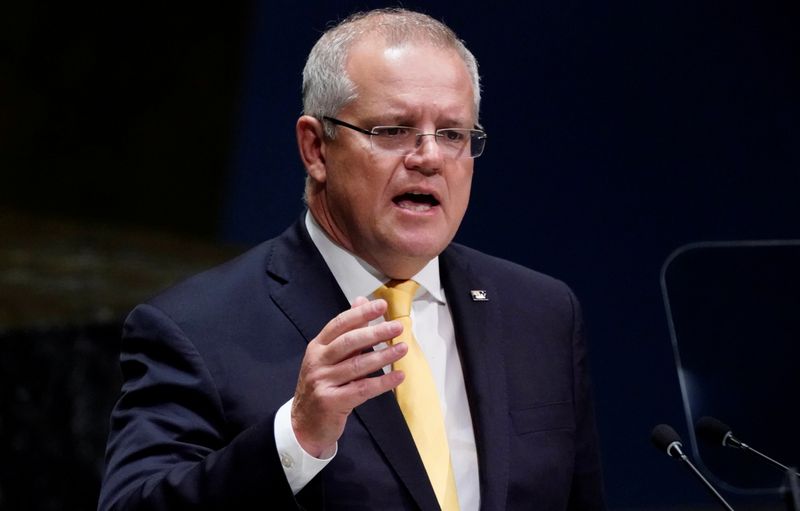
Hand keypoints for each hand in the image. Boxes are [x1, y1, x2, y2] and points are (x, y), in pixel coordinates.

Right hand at [291, 297, 407, 456]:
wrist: (303, 424)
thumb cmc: (322, 386)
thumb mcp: (329, 357)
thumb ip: (347, 331)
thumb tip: (361, 301)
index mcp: (317, 347)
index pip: (339, 324)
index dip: (360, 313)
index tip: (381, 305)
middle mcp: (317, 362)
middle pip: (349, 342)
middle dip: (375, 333)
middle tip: (397, 327)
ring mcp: (322, 382)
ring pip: (357, 365)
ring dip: (383, 356)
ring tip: (403, 349)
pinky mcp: (331, 402)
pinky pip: (362, 389)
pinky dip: (382, 382)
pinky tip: (398, 376)